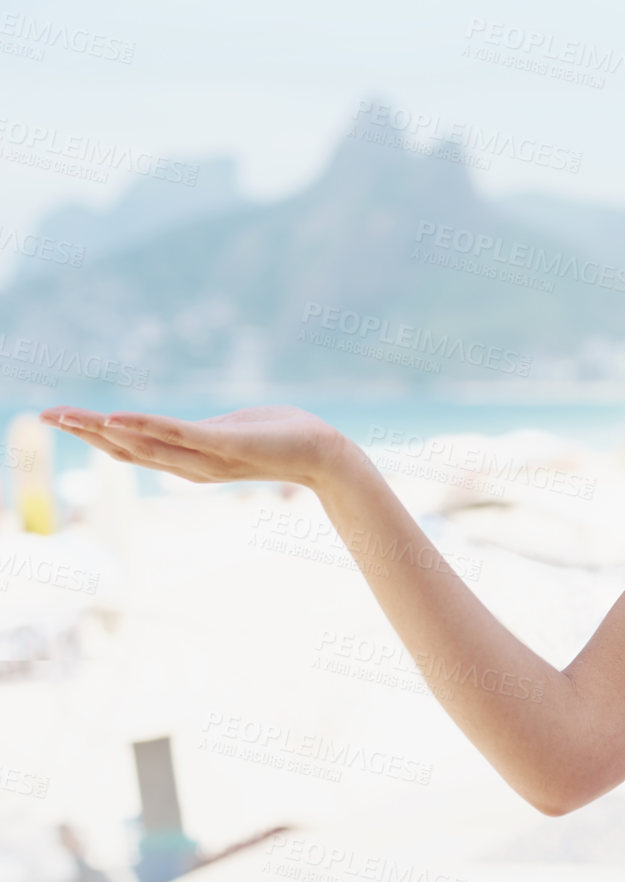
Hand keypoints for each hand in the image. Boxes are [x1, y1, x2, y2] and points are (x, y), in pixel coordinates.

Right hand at [39, 405, 349, 490]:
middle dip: (83, 432)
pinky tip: (117, 417)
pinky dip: (147, 426)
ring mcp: (207, 457)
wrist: (325, 452)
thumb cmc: (282, 436)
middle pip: (125, 450)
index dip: (92, 435)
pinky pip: (180, 435)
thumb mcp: (231, 432)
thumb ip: (203, 432)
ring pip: (144, 444)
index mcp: (189, 460)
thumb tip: (189, 428)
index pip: (130, 449)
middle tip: (43, 416)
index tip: (57, 418)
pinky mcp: (226, 445)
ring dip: (102, 429)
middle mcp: (190, 465)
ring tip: (68, 416)